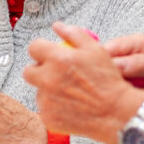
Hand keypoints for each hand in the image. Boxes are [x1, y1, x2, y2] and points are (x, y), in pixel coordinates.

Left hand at [25, 22, 143, 143]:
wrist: (114, 111)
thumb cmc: (107, 81)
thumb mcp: (95, 50)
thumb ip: (73, 34)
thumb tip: (58, 26)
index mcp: (58, 59)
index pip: (34, 48)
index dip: (42, 49)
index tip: (48, 53)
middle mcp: (48, 80)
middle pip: (29, 71)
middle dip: (39, 70)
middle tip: (56, 73)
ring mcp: (46, 100)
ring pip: (38, 90)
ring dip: (48, 88)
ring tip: (69, 91)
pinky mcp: (47, 117)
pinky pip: (44, 108)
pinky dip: (53, 106)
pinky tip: (70, 103)